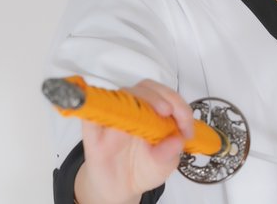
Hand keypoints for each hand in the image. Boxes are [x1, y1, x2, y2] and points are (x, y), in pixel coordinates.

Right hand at [74, 79, 194, 203]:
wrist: (119, 188)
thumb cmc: (143, 169)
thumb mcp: (163, 165)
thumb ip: (169, 154)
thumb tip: (177, 140)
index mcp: (155, 114)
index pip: (166, 96)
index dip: (178, 104)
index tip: (185, 127)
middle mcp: (134, 110)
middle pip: (144, 88)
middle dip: (160, 96)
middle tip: (169, 113)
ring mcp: (114, 117)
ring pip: (121, 95)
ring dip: (136, 99)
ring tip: (146, 117)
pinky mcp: (93, 130)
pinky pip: (91, 113)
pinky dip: (97, 107)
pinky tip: (109, 115)